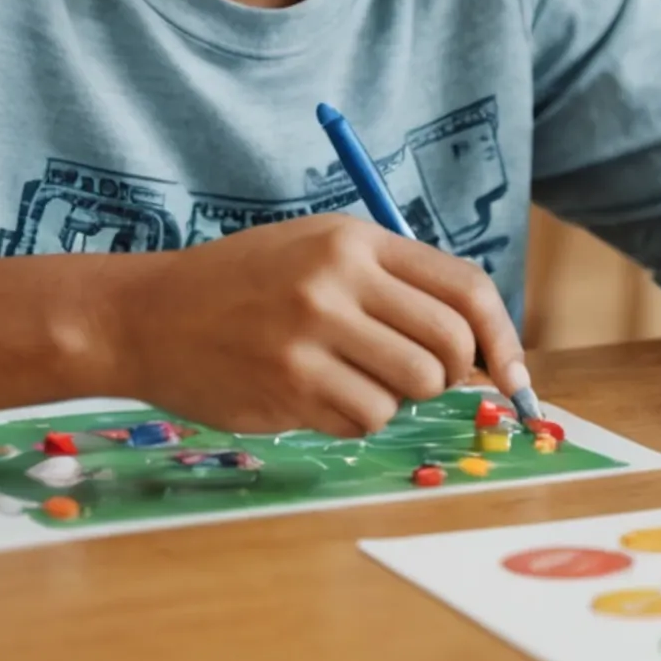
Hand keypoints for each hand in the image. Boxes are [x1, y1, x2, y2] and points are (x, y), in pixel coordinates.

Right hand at [102, 214, 529, 439]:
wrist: (146, 314)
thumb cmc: (244, 284)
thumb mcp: (320, 250)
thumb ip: (395, 284)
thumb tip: (480, 343)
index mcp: (355, 241)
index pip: (466, 288)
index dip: (502, 337)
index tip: (514, 375)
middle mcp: (338, 282)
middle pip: (449, 347)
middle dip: (449, 375)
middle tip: (416, 376)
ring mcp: (313, 336)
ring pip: (411, 390)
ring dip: (395, 397)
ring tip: (349, 377)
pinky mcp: (289, 387)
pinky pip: (365, 419)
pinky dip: (355, 418)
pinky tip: (313, 395)